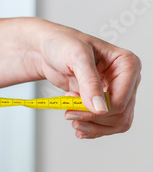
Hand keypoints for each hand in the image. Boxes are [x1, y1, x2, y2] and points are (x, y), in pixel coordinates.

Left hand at [33, 24, 140, 138]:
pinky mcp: (103, 101)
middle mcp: (126, 79)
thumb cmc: (62, 44)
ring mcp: (116, 92)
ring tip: (71, 118)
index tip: (74, 107)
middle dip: (93, 118)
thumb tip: (101, 108)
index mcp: (127, 64)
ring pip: (116, 122)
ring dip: (93, 126)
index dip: (98, 110)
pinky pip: (106, 123)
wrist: (45, 49)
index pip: (122, 100)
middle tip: (69, 113)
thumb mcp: (76, 57)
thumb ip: (89, 82)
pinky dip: (92, 128)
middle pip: (120, 115)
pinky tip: (79, 126)